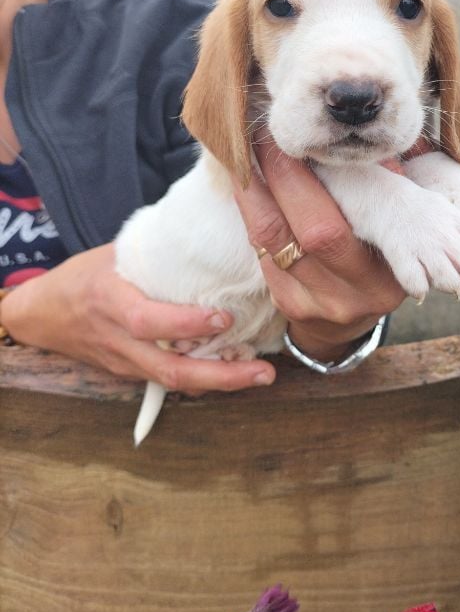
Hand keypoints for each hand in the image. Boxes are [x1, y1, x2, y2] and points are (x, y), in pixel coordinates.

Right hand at [1, 244, 275, 392]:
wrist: (44, 315)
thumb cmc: (85, 276)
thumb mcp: (115, 255)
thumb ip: (159, 252)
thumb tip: (210, 229)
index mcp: (110, 301)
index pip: (148, 320)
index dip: (187, 323)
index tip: (224, 317)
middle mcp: (119, 340)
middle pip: (169, 369)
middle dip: (220, 375)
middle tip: (263, 371)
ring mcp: (126, 362)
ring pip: (174, 383)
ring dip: (221, 382)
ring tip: (262, 374)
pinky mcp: (133, 373)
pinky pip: (171, 381)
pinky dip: (205, 379)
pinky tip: (238, 372)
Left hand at [231, 136, 406, 361]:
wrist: (359, 312)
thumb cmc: (383, 251)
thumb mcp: (397, 223)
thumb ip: (381, 188)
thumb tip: (345, 142)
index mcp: (384, 276)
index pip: (332, 227)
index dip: (303, 180)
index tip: (290, 138)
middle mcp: (351, 296)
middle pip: (305, 232)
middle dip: (279, 177)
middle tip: (266, 136)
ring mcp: (317, 304)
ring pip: (273, 242)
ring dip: (254, 192)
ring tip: (249, 154)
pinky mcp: (290, 305)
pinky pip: (263, 253)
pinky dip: (253, 214)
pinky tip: (250, 187)